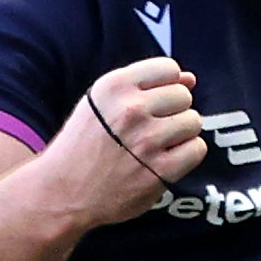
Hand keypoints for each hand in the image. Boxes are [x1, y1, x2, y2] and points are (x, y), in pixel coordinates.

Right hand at [43, 58, 206, 224]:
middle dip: (173, 111)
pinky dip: (186, 155)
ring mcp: (147, 140)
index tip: (153, 104)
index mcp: (114, 86)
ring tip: (157, 146)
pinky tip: (166, 160)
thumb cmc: (83, 145)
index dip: (166, 86)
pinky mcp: (160, 170)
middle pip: (183, 96)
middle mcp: (131, 109)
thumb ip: (145, 87)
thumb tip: (190, 79)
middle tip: (152, 129)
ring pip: (193, 122)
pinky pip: (197, 149)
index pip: (169, 69)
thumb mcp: (101, 104)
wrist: (63, 192)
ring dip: (181, 134)